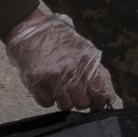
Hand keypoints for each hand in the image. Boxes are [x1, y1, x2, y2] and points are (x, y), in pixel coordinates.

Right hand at [1, 8, 119, 112]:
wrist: (32, 30)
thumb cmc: (57, 39)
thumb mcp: (83, 50)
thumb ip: (94, 71)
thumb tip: (105, 94)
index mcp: (86, 62)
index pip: (100, 92)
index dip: (100, 101)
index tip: (97, 103)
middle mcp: (71, 71)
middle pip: (82, 103)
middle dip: (79, 100)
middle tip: (74, 92)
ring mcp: (53, 78)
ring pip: (65, 105)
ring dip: (63, 99)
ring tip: (59, 87)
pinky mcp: (37, 83)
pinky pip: (47, 103)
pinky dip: (47, 98)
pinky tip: (47, 87)